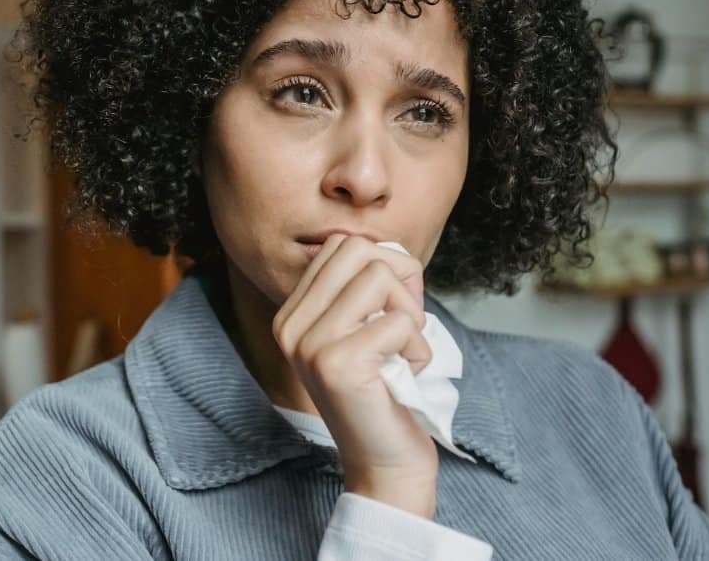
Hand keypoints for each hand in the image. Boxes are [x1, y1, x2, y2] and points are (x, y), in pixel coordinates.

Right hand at [271, 234, 437, 516]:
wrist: (385, 462)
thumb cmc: (386, 391)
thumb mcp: (367, 328)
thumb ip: (368, 285)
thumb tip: (387, 248)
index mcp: (291, 315)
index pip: (340, 245)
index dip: (383, 265)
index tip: (391, 310)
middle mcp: (289, 327)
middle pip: (358, 250)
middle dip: (399, 280)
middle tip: (404, 325)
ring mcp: (309, 345)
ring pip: (381, 278)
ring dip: (411, 316)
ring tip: (403, 353)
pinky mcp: (337, 364)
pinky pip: (400, 321)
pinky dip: (418, 348)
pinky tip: (405, 375)